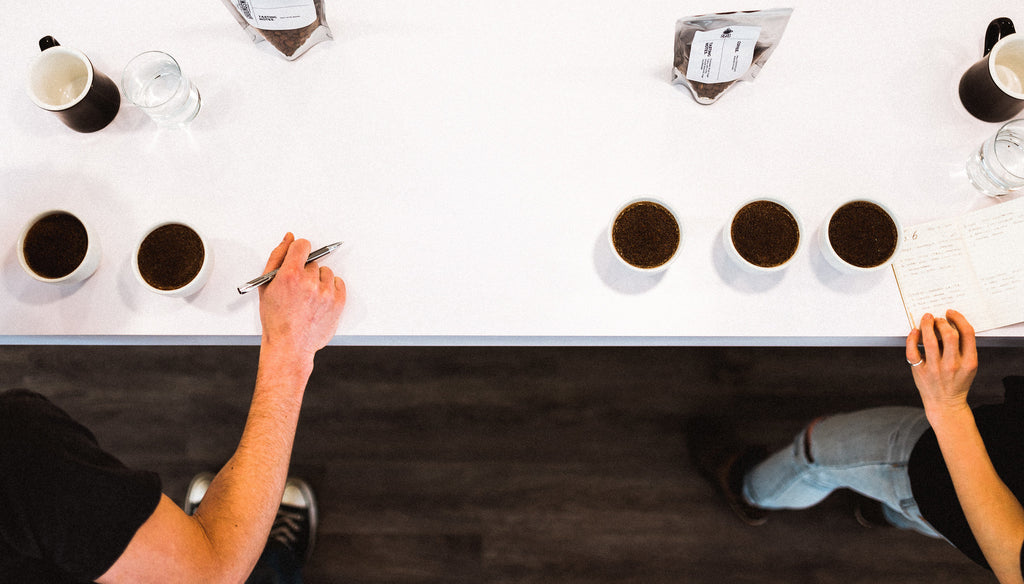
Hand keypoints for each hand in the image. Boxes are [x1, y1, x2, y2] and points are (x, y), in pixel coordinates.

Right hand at [258, 233, 346, 361]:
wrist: (290, 345)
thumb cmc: (275, 319)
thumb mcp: (266, 286)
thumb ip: (277, 257)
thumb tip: (289, 238)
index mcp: (290, 275)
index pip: (303, 245)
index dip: (299, 251)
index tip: (298, 258)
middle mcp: (310, 282)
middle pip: (313, 262)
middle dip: (305, 271)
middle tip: (297, 289)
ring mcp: (326, 293)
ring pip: (326, 273)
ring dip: (318, 281)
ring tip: (308, 297)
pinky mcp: (338, 302)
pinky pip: (338, 283)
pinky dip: (330, 289)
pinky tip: (319, 300)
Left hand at [905, 309, 977, 415]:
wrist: (946, 404)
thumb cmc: (957, 382)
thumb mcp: (968, 366)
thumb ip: (963, 348)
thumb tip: (949, 323)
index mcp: (969, 361)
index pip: (967, 333)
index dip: (958, 319)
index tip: (950, 313)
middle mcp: (953, 365)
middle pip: (949, 335)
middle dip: (942, 322)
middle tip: (937, 319)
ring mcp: (935, 369)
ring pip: (929, 341)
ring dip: (926, 325)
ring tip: (926, 319)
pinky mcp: (920, 372)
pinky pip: (912, 351)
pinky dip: (912, 339)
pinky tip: (914, 332)